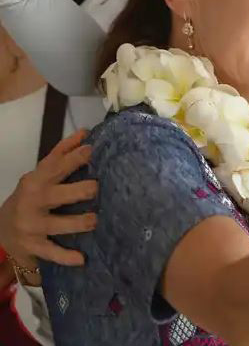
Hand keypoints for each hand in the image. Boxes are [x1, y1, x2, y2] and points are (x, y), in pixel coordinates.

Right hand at [0, 130, 96, 267]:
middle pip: (56, 194)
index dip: (72, 157)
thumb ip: (61, 156)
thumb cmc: (32, 198)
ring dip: (77, 222)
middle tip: (96, 188)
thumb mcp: (40, 176)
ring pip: (56, 224)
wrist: (3, 231)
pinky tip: (81, 259)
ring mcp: (31, 224)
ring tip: (94, 220)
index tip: (91, 150)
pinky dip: (65, 256)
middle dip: (77, 191)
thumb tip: (86, 133)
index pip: (54, 166)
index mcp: (36, 180)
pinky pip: (51, 252)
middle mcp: (32, 201)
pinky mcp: (33, 245)